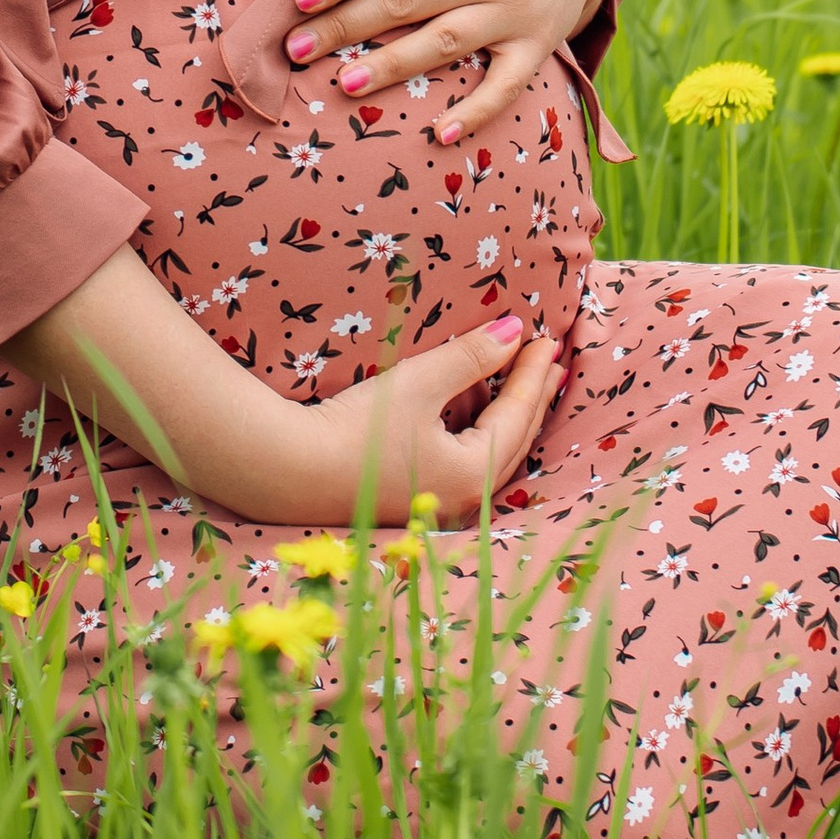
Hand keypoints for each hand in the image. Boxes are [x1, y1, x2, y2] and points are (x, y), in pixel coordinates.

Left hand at [285, 0, 622, 144]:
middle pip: (408, 0)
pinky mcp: (538, 43)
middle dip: (348, 26)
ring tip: (346, 86)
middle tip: (295, 50)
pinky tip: (441, 135)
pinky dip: (477, 111)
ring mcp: (515, 10)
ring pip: (446, 41)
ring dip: (395, 64)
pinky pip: (508, 83)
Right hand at [289, 313, 562, 525]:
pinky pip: (468, 463)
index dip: (533, 374)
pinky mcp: (414, 500)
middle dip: (533, 399)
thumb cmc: (357, 428)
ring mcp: (440, 505)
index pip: (518, 415)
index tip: (548, 340)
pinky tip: (477, 416)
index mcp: (473, 474)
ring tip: (524, 385)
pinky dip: (483, 433)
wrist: (290, 472)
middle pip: (514, 441)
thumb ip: (470, 358)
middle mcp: (464, 499)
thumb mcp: (418, 383)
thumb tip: (514, 332)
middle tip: (550, 362)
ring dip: (511, 417)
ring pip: (493, 456)